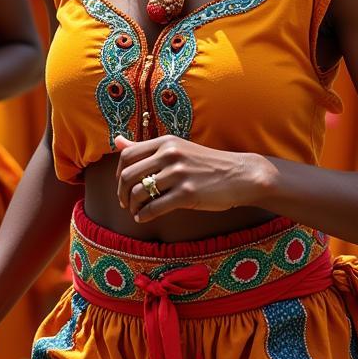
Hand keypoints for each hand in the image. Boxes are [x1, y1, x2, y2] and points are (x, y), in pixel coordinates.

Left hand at [114, 134, 266, 222]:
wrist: (240, 175)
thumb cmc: (207, 164)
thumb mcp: (177, 148)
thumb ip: (146, 147)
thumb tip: (116, 140)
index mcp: (166, 142)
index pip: (127, 156)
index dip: (119, 174)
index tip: (123, 185)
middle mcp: (170, 155)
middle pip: (128, 175)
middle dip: (122, 193)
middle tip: (126, 203)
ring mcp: (179, 174)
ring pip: (139, 192)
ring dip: (132, 206)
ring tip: (137, 211)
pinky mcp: (187, 194)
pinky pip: (154, 207)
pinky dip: (143, 215)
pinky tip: (144, 218)